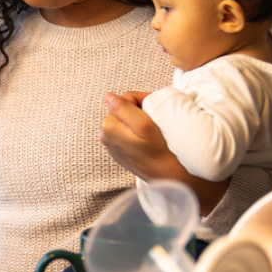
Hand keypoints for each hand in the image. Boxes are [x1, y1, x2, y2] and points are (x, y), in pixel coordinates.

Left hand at [100, 91, 230, 214]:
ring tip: (151, 129)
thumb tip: (108, 96)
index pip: (125, 98)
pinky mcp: (119, 152)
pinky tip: (147, 139)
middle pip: (123, 110)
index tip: (155, 108)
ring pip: (125, 121)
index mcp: (108, 125)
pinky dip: (136, 131)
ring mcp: (111, 145)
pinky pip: (127, 133)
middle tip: (154, 118)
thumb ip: (123, 107)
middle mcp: (105, 135)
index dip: (142, 99)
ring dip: (138, 120)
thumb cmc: (158, 150)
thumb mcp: (143, 124)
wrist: (166, 175)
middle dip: (139, 110)